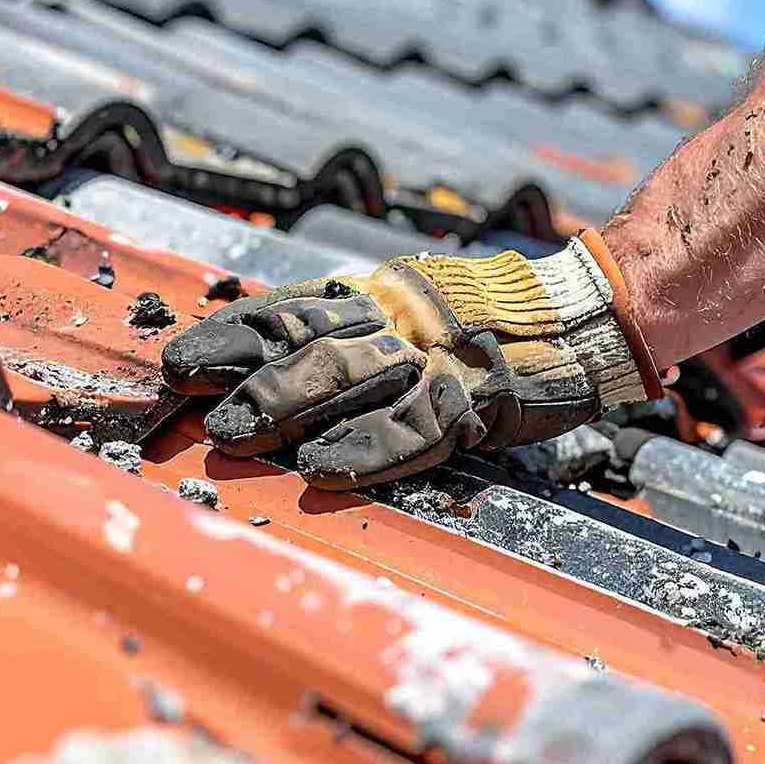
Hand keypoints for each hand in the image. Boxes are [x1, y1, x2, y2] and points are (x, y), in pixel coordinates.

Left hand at [163, 233, 655, 487]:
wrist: (587, 311)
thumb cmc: (496, 315)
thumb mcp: (417, 300)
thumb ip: (359, 323)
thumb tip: (280, 353)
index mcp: (382, 293)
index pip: (291, 308)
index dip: (230, 333)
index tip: (176, 358)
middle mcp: (401, 318)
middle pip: (309, 341)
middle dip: (244, 371)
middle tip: (188, 398)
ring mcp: (439, 357)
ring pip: (350, 377)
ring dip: (287, 405)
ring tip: (236, 434)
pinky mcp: (476, 399)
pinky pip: (414, 427)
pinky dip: (366, 448)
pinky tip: (324, 470)